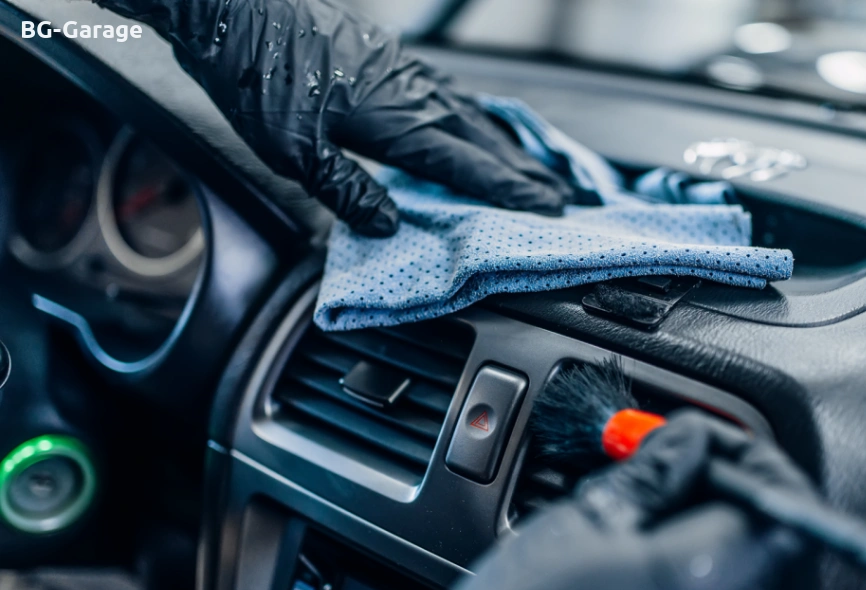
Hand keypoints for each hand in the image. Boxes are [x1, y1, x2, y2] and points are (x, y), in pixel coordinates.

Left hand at [93, 0, 571, 235]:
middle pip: (481, 139)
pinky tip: (475, 122)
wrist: (235, 10)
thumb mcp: (293, 151)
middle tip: (560, 198)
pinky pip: (448, 94)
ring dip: (505, 145)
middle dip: (522, 172)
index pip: (466, 164)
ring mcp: (403, 71)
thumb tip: (388, 223)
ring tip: (532, 168)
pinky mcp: (389, 59)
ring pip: (469, 113)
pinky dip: (474, 116)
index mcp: (395, 119)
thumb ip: (346, 189)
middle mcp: (411, 92)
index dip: (508, 190)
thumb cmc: (258, 77)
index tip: (546, 209)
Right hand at [418, 411, 816, 589]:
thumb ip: (652, 475)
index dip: (749, 455)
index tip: (710, 439)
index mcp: (701, 578)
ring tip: (633, 516)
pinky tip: (633, 561)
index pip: (778, 498)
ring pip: (734, 568)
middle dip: (716, 485)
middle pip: (757, 533)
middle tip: (661, 465)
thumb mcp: (580, 524)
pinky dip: (686, 568)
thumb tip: (691, 439)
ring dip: (698, 526)